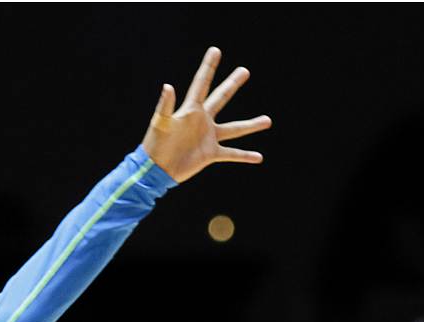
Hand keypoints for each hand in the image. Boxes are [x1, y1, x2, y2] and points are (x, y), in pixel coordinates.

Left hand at [141, 47, 271, 182]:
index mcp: (190, 109)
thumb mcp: (160, 123)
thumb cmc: (155, 145)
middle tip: (244, 71)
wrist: (155, 169)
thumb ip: (165, 105)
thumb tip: (168, 86)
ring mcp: (208, 136)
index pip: (201, 83)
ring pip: (234, 129)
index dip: (208, 66)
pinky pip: (231, 154)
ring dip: (251, 125)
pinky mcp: (210, 153)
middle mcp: (202, 120)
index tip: (216, 50)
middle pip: (221, 97)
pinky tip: (259, 157)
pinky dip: (244, 156)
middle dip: (232, 84)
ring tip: (268, 120)